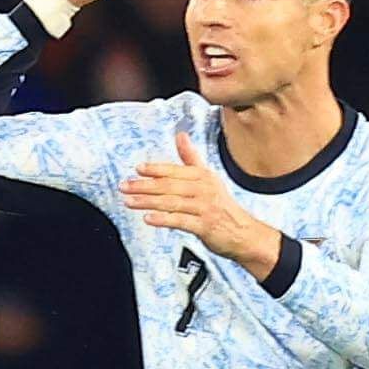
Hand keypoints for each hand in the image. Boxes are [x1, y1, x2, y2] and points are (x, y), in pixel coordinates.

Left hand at [120, 130, 281, 276]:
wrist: (243, 234)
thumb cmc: (221, 206)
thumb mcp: (208, 178)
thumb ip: (191, 158)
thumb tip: (180, 134)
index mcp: (203, 176)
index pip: (175, 170)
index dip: (156, 169)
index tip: (138, 169)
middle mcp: (204, 189)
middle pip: (169, 186)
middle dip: (144, 186)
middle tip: (124, 186)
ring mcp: (205, 208)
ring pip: (172, 202)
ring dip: (148, 202)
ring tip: (129, 202)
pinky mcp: (205, 226)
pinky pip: (180, 221)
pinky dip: (163, 219)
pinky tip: (148, 218)